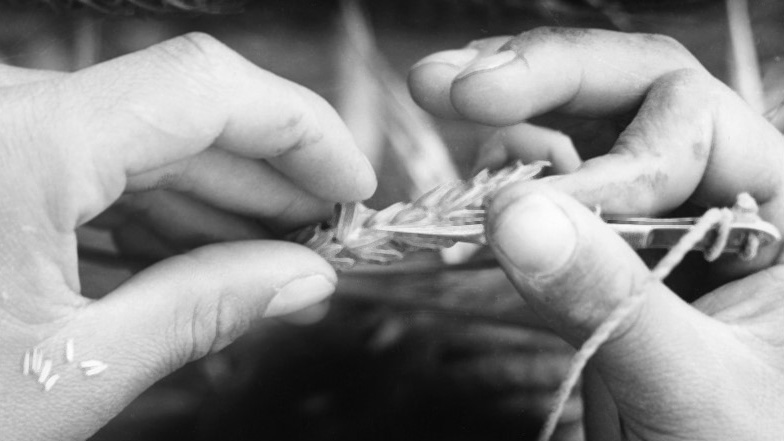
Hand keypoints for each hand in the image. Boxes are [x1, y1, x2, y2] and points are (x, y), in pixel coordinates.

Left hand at [0, 33, 374, 440]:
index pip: (209, 87)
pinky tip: (197, 265)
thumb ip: (207, 310)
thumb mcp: (73, 373)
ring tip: (271, 263)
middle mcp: (4, 115)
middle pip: (183, 115)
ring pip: (141, 145)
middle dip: (270, 179)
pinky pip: (93, 174)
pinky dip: (156, 218)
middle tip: (322, 241)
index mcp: (24, 144)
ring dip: (219, 203)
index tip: (351, 183)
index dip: (302, 128)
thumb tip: (302, 282)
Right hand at [409, 28, 783, 439]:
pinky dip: (502, 187)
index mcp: (778, 208)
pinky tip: (470, 188)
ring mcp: (652, 224)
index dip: (606, 158)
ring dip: (510, 119)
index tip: (530, 208)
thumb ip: (612, 300)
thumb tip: (516, 216)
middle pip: (628, 94)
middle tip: (452, 83)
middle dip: (539, 79)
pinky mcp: (601, 260)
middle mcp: (716, 195)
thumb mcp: (694, 386)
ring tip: (445, 102)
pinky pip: (550, 195)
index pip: (687, 122)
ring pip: (581, 132)